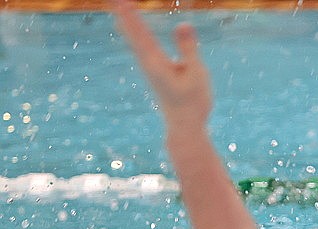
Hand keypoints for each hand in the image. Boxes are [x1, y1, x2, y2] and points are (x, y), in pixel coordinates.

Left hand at [112, 0, 211, 130]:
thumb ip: (188, 48)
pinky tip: (133, 30)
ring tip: (120, 8)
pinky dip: (135, 33)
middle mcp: (148, 63)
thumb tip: (183, 23)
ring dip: (128, 21)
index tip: (120, 0)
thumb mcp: (196, 74)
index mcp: (156, 63)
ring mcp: (150, 67)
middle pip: (132, 34)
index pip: (140, 33)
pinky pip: (142, 46)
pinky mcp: (155, 71)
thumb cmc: (193, 102)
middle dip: (124, 15)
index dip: (131, 15)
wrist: (185, 126)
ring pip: (134, 39)